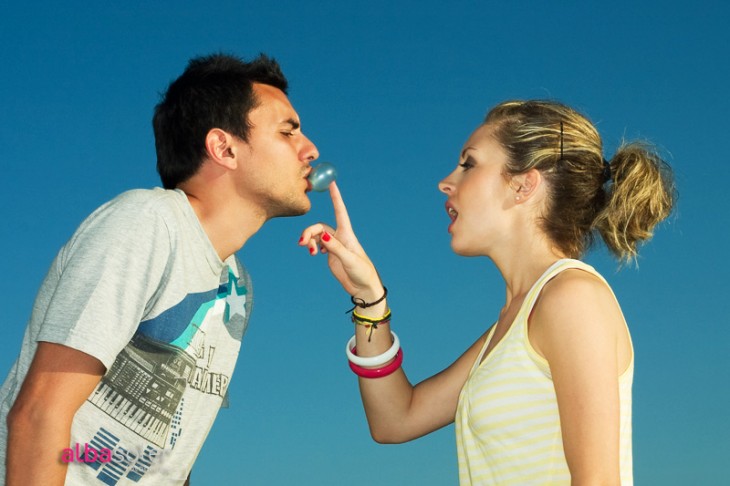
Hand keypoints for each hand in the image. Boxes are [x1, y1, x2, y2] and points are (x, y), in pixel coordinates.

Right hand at [298, 182, 382, 299]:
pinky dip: (311, 246)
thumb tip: (323, 235)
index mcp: (347, 234)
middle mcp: (339, 236)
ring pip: (316, 235)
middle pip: (319, 226)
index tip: (331, 182)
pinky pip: (316, 244)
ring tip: (310, 252)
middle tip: (302, 244)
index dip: (335, 197)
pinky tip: (314, 253)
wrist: (363, 287)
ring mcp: (334, 245)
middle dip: (309, 232)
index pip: (340, 211)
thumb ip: (335, 247)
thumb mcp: (349, 260)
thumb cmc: (362, 272)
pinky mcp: (330, 254)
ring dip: (309, 241)